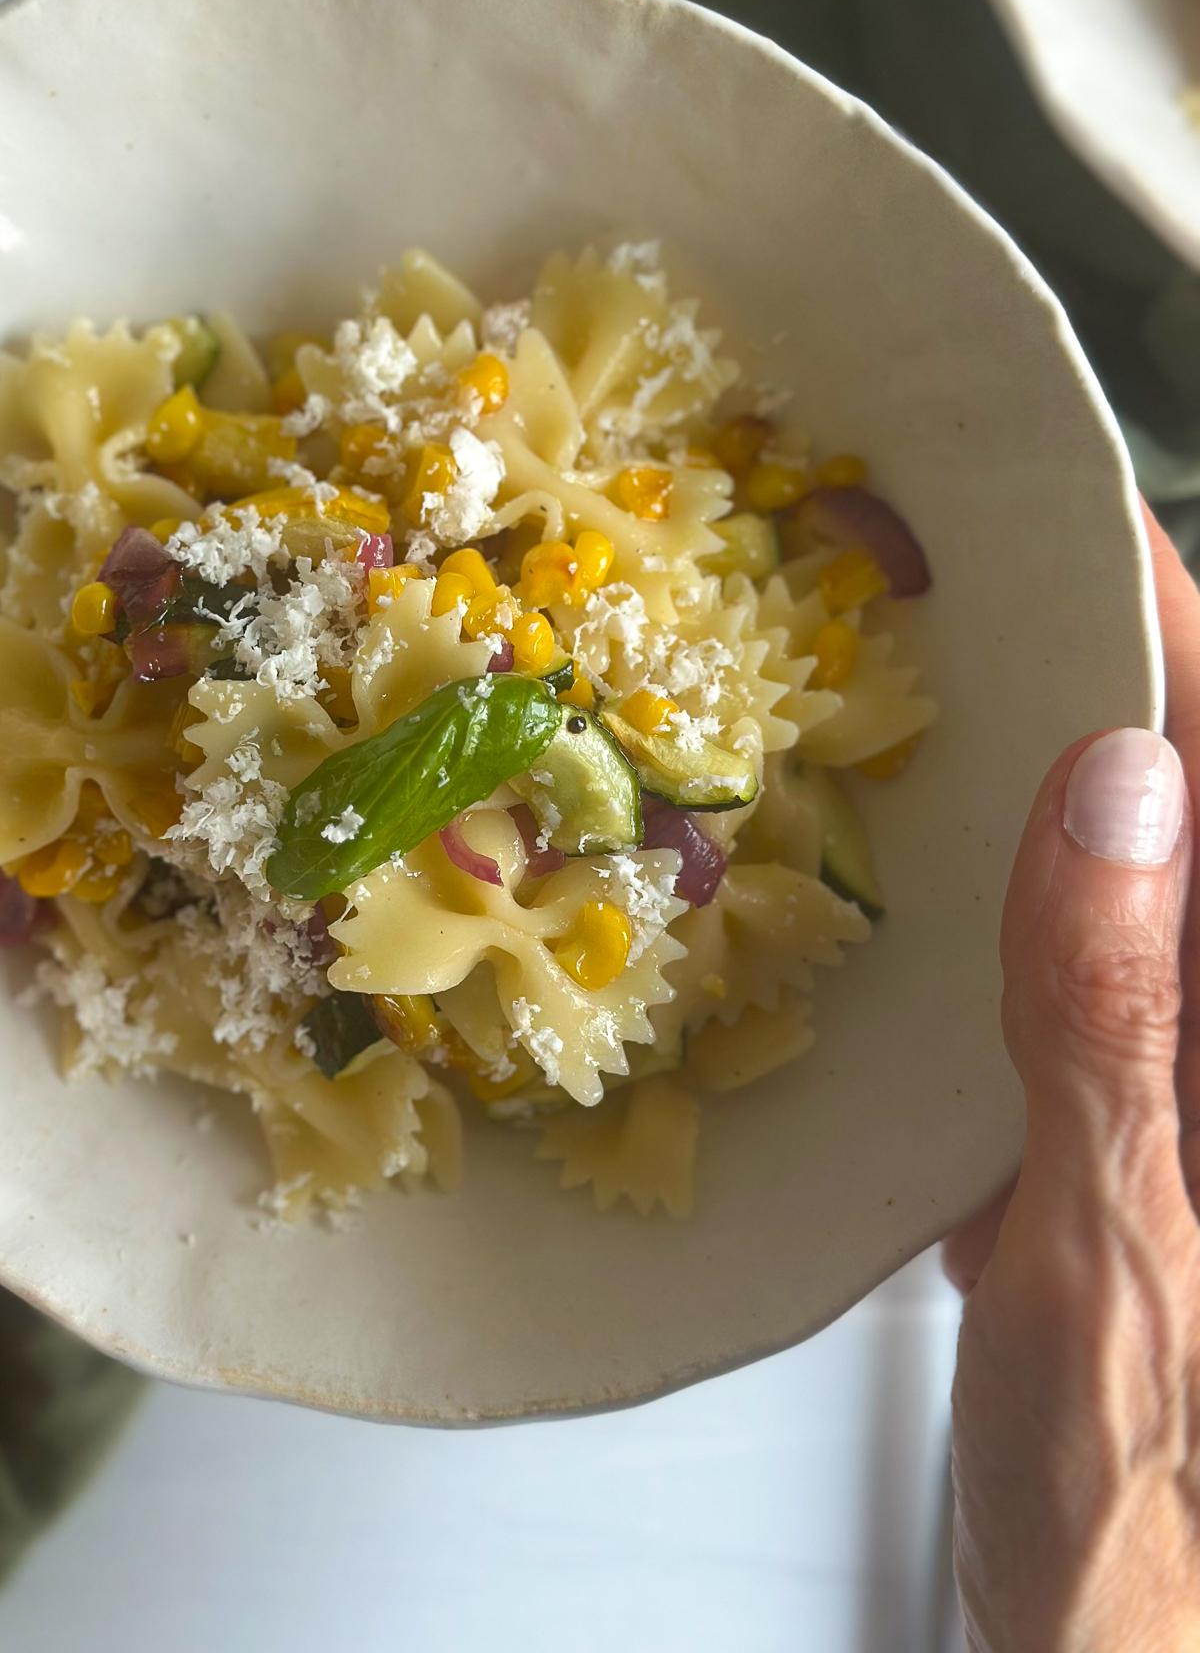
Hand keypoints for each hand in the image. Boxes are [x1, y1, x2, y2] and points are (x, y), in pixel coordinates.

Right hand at [944, 509, 1199, 1650]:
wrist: (1123, 1638)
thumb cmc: (1145, 1492)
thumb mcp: (1114, 1249)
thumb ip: (1116, 1016)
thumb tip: (1115, 787)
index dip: (1158, 611)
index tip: (1046, 517)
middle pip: (1172, 782)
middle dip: (1068, 662)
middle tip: (933, 571)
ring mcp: (1170, 1064)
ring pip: (1104, 862)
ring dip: (1009, 765)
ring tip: (887, 680)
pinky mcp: (1117, 1115)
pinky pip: (1057, 960)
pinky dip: (977, 895)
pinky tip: (888, 880)